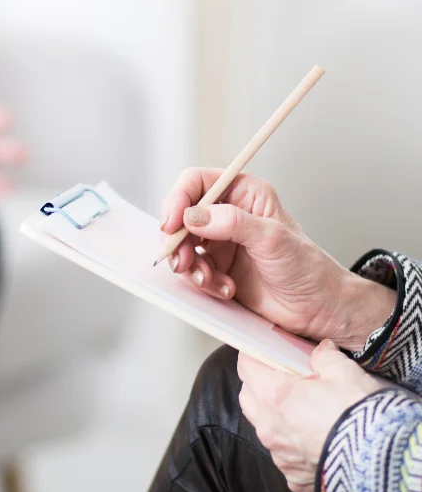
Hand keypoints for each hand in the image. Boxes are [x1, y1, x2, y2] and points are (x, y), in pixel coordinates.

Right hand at [160, 168, 395, 347]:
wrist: (318, 309)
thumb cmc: (308, 269)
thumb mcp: (272, 239)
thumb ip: (232, 222)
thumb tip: (195, 215)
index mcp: (244, 193)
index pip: (197, 182)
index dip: (179, 199)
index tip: (172, 223)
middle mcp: (229, 214)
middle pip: (182, 214)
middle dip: (178, 239)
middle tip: (182, 259)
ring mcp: (221, 241)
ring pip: (183, 245)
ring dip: (190, 265)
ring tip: (209, 279)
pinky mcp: (218, 267)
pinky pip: (193, 269)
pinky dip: (203, 282)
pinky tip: (225, 288)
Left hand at [237, 340, 386, 491]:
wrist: (381, 463)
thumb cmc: (359, 414)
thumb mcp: (344, 372)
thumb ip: (325, 357)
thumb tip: (321, 350)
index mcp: (275, 397)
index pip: (246, 367)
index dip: (253, 355)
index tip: (263, 350)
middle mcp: (270, 428)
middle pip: (249, 398)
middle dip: (258, 383)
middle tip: (282, 376)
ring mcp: (280, 456)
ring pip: (264, 427)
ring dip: (274, 415)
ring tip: (301, 408)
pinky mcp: (295, 477)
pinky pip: (284, 456)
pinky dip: (293, 445)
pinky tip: (313, 438)